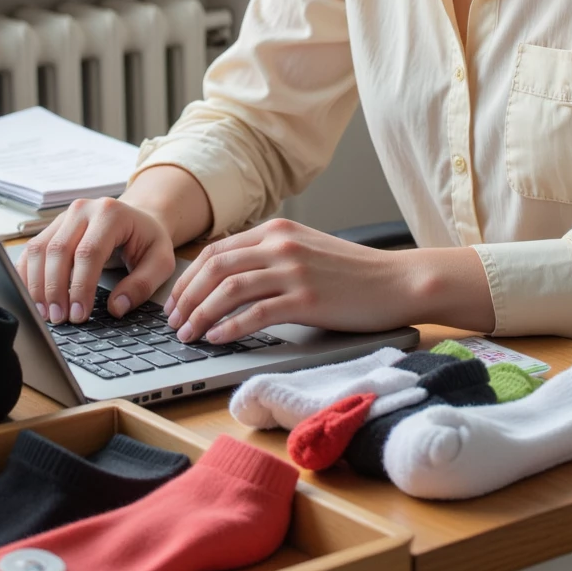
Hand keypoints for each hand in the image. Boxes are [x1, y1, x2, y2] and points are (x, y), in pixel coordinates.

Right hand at [17, 197, 175, 324]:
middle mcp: (83, 210)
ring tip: (46, 314)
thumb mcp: (160, 261)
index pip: (89, 252)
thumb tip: (116, 308)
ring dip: (37, 286)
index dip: (80, 286)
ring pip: (39, 250)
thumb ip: (142, 285)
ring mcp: (63, 217)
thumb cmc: (147, 240)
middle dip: (55, 290)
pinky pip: (30, 251)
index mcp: (111, 213)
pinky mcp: (51, 228)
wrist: (138, 219)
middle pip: (58, 251)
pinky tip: (32, 298)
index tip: (79, 315)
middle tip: (59, 319)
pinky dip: (27, 276)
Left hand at [164, 218, 418, 343]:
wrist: (397, 281)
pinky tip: (217, 339)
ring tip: (188, 335)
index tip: (176, 300)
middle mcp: (281, 244)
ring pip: (229, 289)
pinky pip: (256, 313)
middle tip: (173, 322)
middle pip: (215, 267)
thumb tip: (229, 277)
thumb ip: (272, 255)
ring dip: (201, 314)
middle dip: (186, 297)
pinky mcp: (307, 299)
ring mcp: (294, 270)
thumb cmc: (355, 273)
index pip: (216, 250)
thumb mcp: (307, 250)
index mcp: (278, 230)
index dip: (188, 277)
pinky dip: (230, 327)